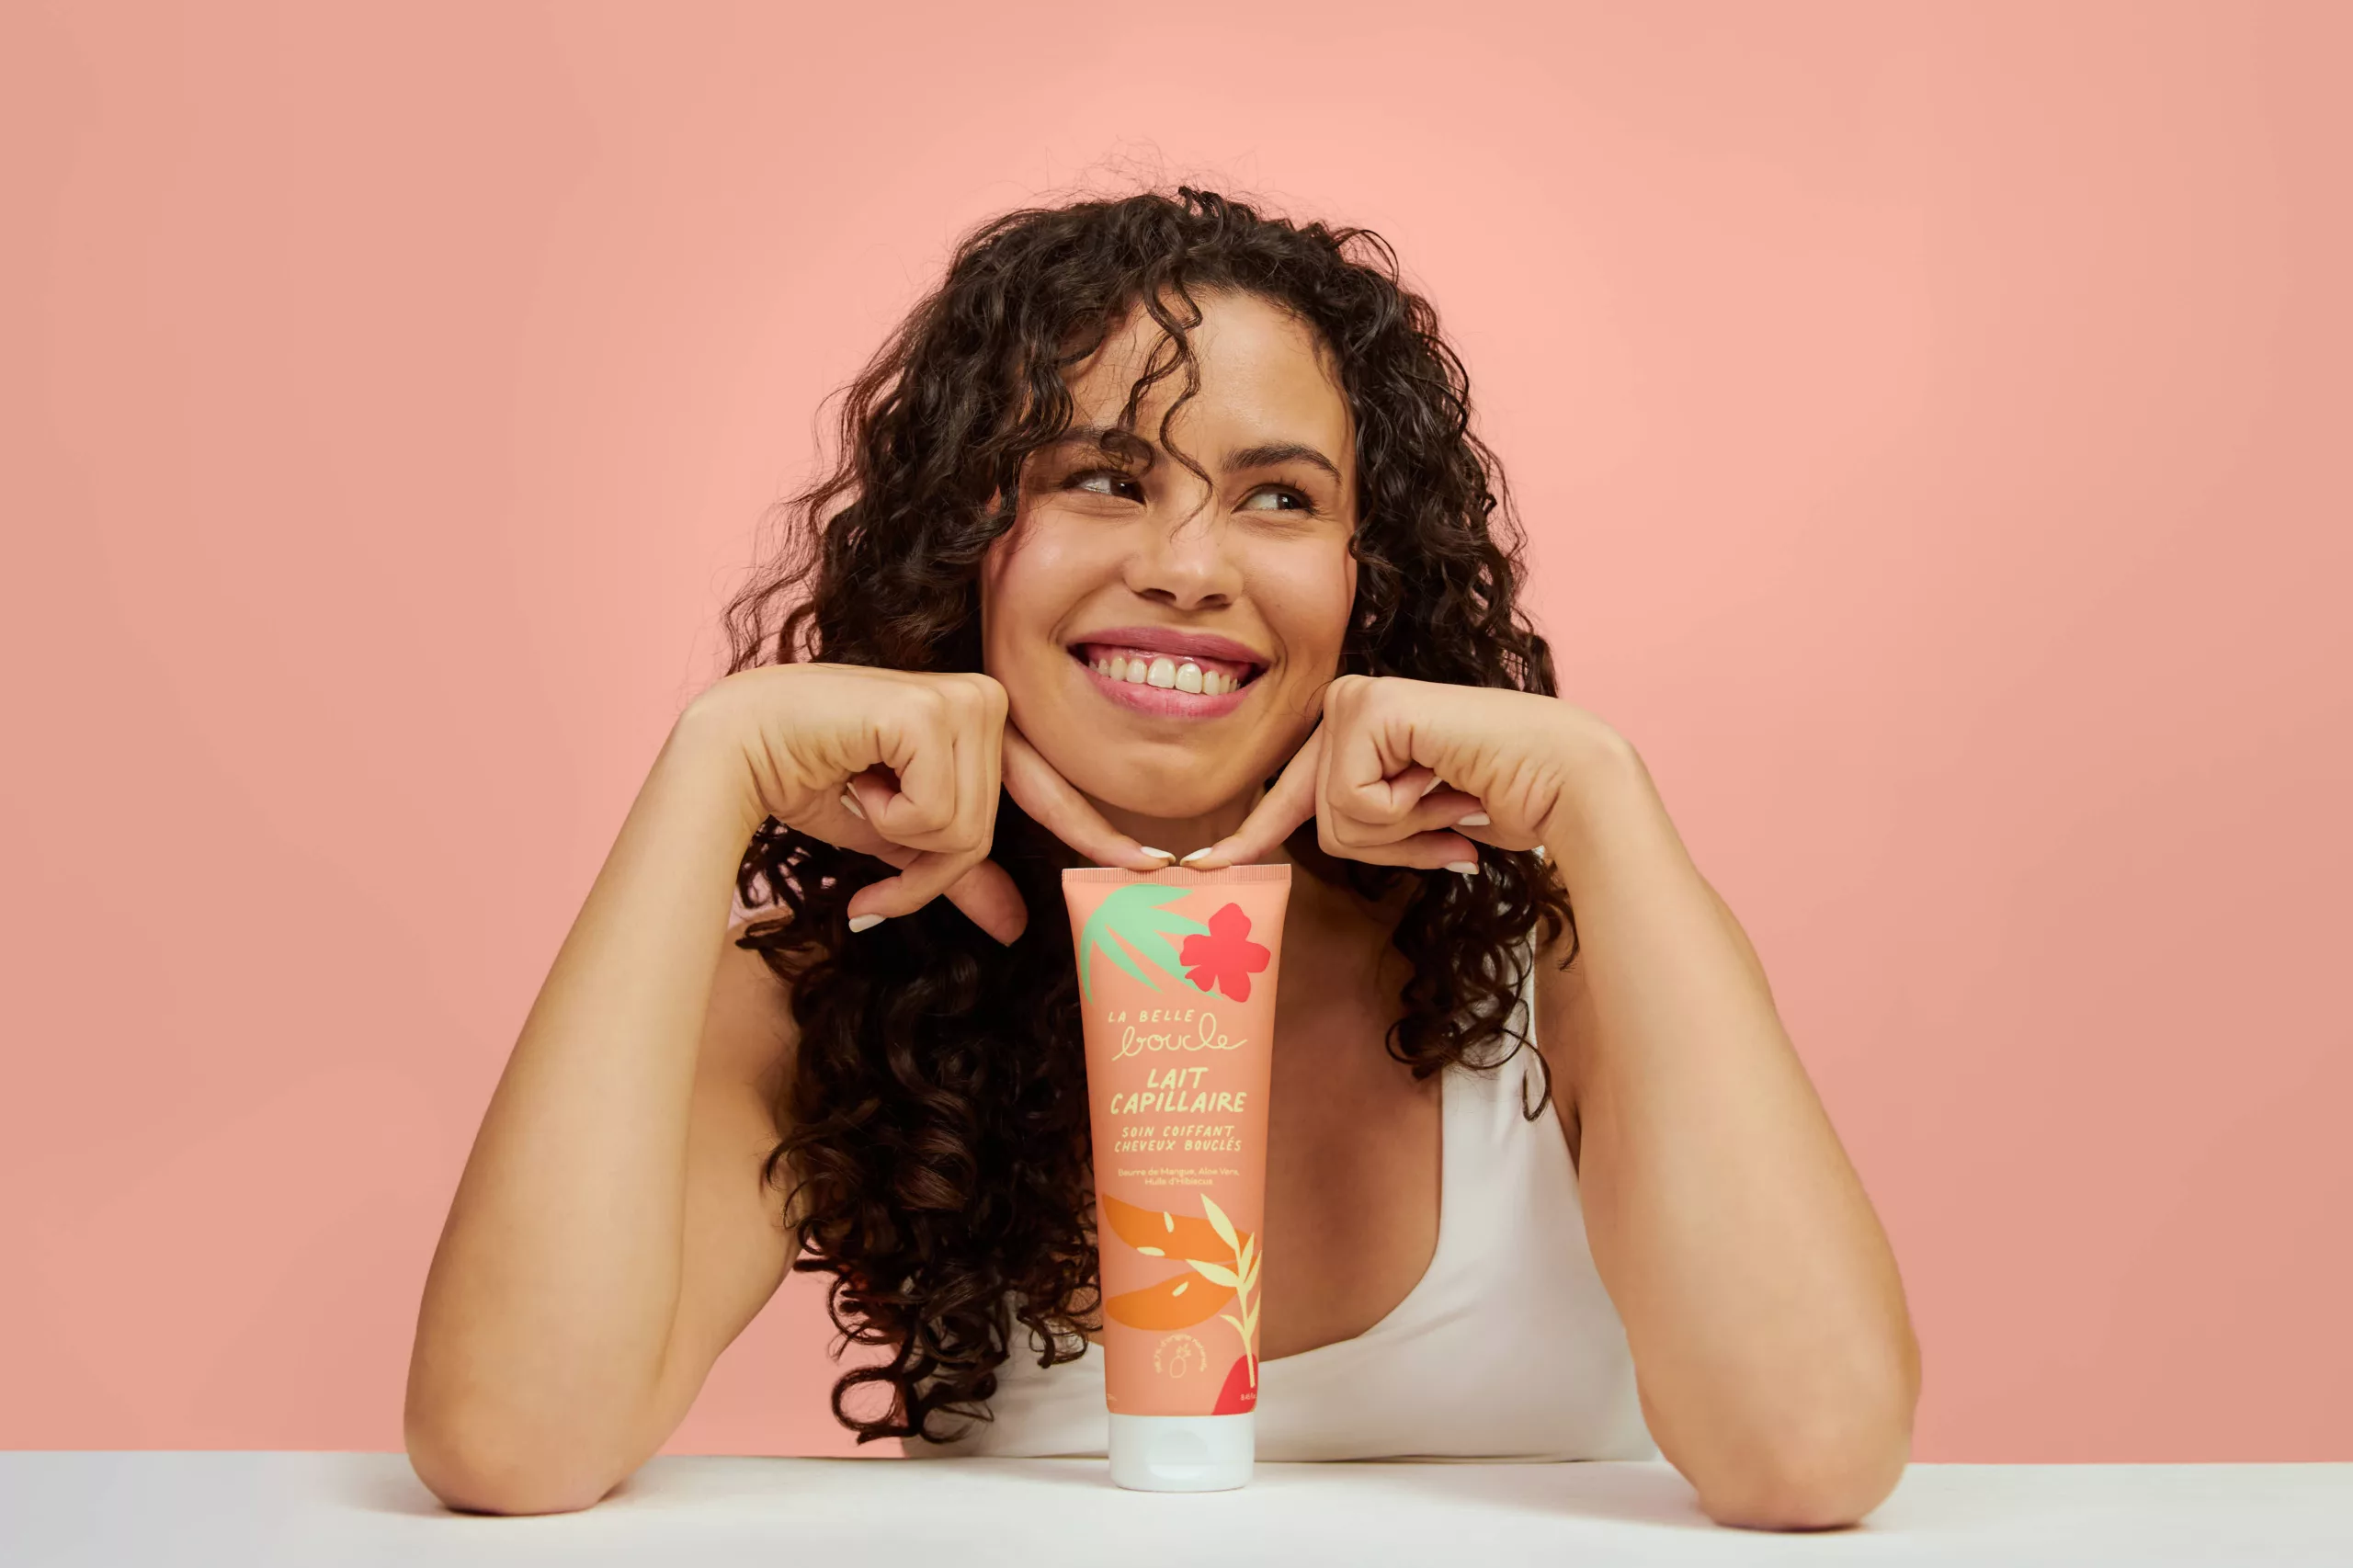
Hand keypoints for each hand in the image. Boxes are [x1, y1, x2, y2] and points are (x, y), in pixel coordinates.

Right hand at [691, 664, 1171, 943]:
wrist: (739, 751)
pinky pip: (935, 815)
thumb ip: (956, 872)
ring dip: (898, 833)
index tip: (1157, 866)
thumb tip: (1013, 929)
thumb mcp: (898, 839)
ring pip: (963, 830)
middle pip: (986, 833)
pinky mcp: (931, 713)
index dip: (1097, 833)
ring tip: (859, 784)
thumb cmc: (812, 779)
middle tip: (869, 814)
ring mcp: (964, 701)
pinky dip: (886, 815)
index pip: (1048, 791)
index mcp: (985, 723)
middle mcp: (986, 701)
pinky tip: (855, 771)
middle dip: (921, 859)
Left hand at [1180, 674, 1628, 872]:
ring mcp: (1353, 701)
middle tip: (1447, 812)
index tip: (1199, 869)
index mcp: (1349, 733)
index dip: (1248, 838)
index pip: (1287, 798)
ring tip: (1453, 792)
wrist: (1563, 779)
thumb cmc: (1501, 798)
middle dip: (1389, 843)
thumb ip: (1364, 828)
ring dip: (1406, 828)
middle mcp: (1343, 708)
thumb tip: (1317, 846)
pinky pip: (1356, 800)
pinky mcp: (1370, 707)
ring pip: (1337, 818)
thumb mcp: (1412, 825)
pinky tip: (1446, 776)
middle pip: (1320, 823)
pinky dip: (1409, 809)